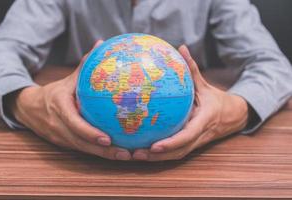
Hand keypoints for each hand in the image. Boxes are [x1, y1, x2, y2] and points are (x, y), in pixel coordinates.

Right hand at [9, 40, 130, 160]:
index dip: (89, 133)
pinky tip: (116, 153)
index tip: (107, 139)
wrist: (30, 107)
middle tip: (125, 153)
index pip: (73, 123)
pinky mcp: (65, 143)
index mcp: (59, 107)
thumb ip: (85, 65)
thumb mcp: (68, 79)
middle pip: (81, 142)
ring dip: (104, 156)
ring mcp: (61, 137)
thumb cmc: (55, 92)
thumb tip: (101, 44)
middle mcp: (58, 125)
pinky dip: (99, 152)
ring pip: (84, 150)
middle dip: (103, 151)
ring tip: (125, 156)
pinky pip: (83, 149)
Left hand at [132, 45, 248, 160]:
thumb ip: (193, 69)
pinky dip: (161, 154)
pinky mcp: (192, 144)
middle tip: (136, 154)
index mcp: (204, 120)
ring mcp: (196, 142)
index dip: (172, 143)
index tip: (154, 146)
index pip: (188, 135)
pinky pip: (176, 151)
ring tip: (135, 155)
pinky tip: (144, 150)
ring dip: (156, 159)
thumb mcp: (205, 84)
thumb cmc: (216, 99)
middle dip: (158, 156)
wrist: (234, 116)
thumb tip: (181, 47)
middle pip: (178, 151)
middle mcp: (200, 135)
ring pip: (176, 155)